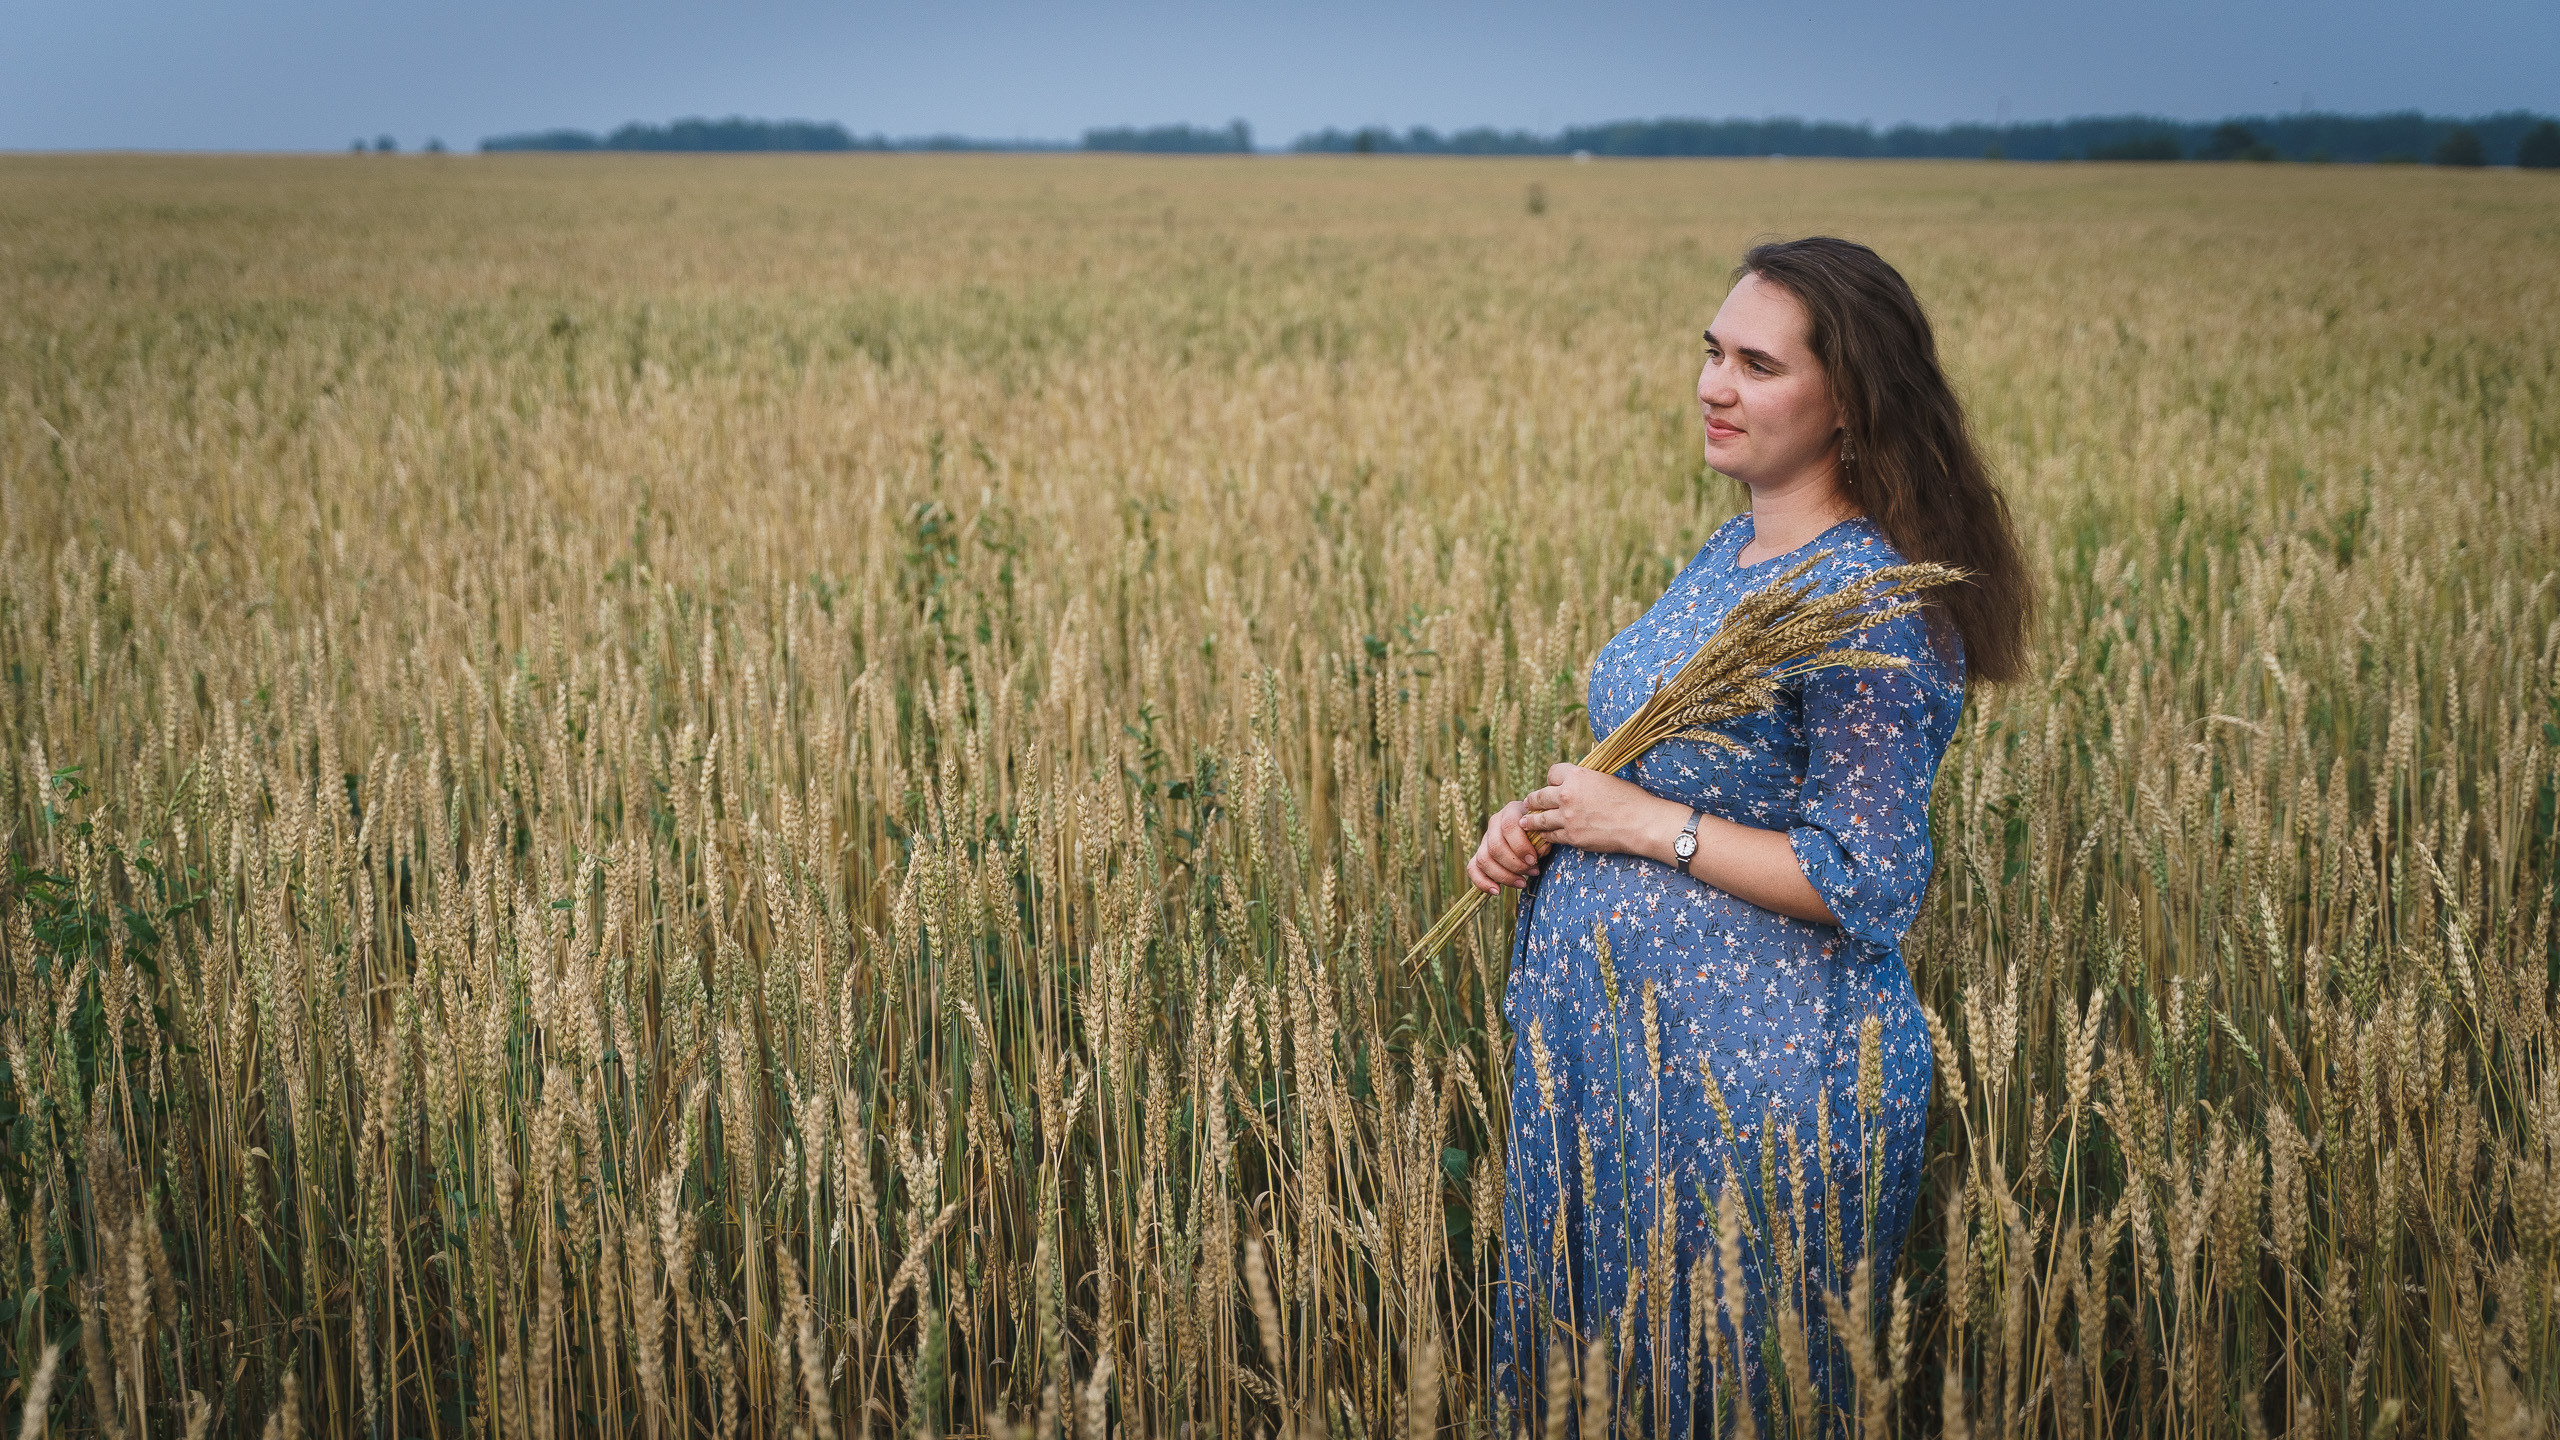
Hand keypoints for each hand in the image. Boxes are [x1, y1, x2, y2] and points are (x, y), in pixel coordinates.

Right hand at [1468, 800, 1542, 893]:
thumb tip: (1539, 851)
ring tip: (1522, 883)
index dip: (1520, 846)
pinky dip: (1482, 882)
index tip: (1534, 860)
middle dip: (1515, 865)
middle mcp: (1494, 823)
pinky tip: (1497, 891)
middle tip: (1533, 872)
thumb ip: (1543, 839)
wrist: (1534, 830)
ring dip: (1504, 876)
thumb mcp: (1545, 830)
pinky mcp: (1480, 854)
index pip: (1509, 826)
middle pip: (1495, 847)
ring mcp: (1485, 839)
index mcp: (1511, 811)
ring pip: (1484, 859)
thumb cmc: (1541, 830)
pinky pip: (1473, 868)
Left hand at [1518, 763, 1688, 859]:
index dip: (1552, 779)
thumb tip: (1574, 782)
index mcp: (1577, 776)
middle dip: (1533, 800)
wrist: (1641, 823)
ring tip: (1525, 821)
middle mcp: (1567, 795)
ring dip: (1532, 819)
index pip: (1552, 773)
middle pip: (1539, 796)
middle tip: (1528, 803)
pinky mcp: (1572, 837)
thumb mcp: (1605, 778)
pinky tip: (1544, 834)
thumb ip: (1585, 780)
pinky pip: (1551, 835)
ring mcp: (1567, 818)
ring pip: (1539, 818)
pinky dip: (1546, 834)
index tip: (1552, 784)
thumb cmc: (1630, 799)